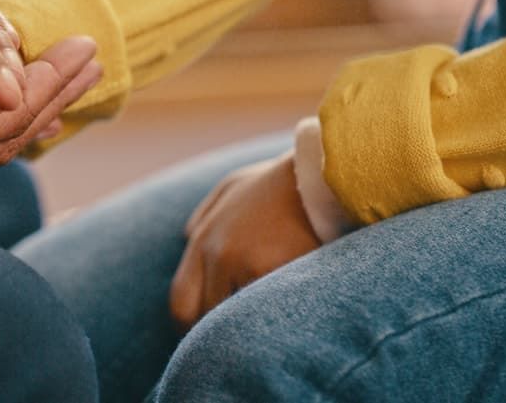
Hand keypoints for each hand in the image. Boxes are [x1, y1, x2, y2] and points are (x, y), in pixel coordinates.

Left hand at [169, 153, 320, 328]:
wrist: (325, 171)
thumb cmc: (282, 181)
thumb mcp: (233, 187)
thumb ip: (204, 217)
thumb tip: (187, 239)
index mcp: (204, 238)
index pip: (181, 303)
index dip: (192, 325)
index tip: (209, 331)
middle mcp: (219, 254)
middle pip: (202, 318)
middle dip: (216, 331)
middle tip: (238, 333)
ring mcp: (248, 264)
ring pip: (237, 318)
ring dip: (249, 321)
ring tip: (268, 315)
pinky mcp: (280, 272)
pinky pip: (269, 310)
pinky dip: (278, 315)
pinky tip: (292, 305)